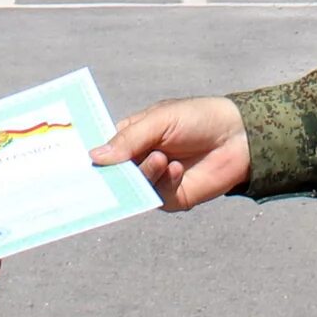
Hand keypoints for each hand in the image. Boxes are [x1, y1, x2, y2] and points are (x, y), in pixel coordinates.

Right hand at [91, 97, 249, 207]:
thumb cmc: (199, 118)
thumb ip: (129, 139)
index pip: (104, 149)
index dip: (91, 156)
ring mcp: (155, 180)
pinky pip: (157, 197)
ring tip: (160, 159)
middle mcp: (140, 160)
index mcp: (133, 137)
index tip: (77, 161)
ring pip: (133, 187)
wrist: (239, 136)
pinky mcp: (172, 197)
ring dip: (144, 174)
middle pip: (113, 174)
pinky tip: (178, 169)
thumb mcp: (160, 120)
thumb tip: (95, 156)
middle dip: (110, 174)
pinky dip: (165, 182)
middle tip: (106, 172)